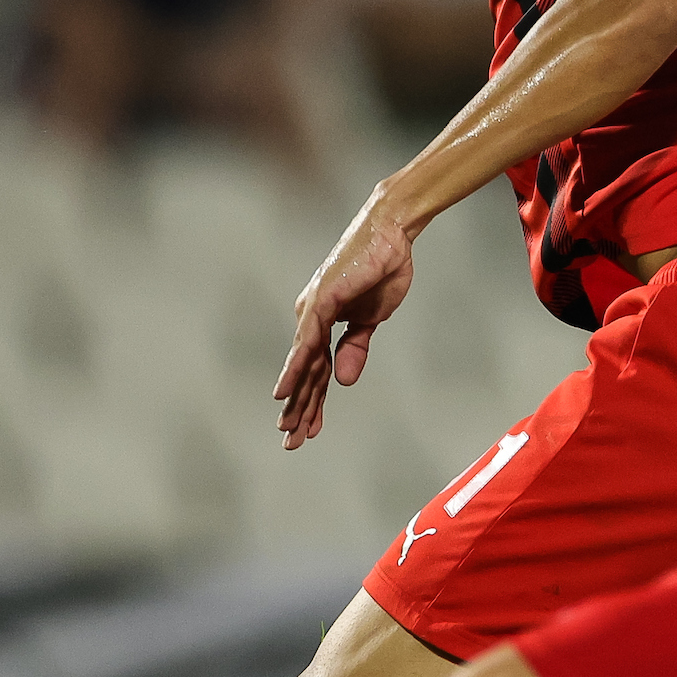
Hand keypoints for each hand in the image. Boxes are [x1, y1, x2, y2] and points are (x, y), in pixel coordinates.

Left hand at [274, 191, 417, 448]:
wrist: (391, 233)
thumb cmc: (382, 269)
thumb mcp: (373, 318)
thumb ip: (356, 348)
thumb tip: (345, 382)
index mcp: (324, 324)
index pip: (318, 371)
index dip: (313, 401)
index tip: (308, 431)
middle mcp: (311, 319)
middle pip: (306, 373)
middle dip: (300, 409)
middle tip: (291, 444)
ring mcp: (314, 310)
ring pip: (303, 363)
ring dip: (296, 397)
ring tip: (288, 428)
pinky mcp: (322, 300)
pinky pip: (308, 341)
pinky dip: (296, 366)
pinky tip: (284, 389)